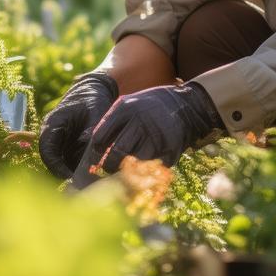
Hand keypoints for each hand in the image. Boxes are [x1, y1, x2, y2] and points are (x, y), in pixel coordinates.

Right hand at [38, 72, 119, 178]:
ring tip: (89, 186)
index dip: (55, 166)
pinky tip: (94, 179)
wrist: (95, 91)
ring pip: (62, 165)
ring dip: (73, 175)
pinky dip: (80, 172)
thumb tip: (88, 145)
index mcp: (53, 124)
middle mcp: (54, 136)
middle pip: (52, 162)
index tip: (69, 177)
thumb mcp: (95, 111)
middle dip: (64, 175)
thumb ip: (92, 129)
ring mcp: (62, 144)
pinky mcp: (70, 150)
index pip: (47, 150)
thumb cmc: (93, 99)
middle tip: (80, 188)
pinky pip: (72, 164)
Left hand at [71, 83, 222, 187]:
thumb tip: (91, 144)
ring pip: (135, 163)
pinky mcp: (171, 148)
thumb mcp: (128, 104)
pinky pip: (153, 167)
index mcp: (126, 108)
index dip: (96, 150)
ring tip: (125, 172)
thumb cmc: (148, 107)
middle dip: (109, 166)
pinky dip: (147, 171)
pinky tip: (144, 169)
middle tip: (108, 169)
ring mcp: (157, 135)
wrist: (185, 105)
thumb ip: (111, 121)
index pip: (101, 135)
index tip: (96, 157)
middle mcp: (141, 121)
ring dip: (128, 171)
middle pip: (117, 152)